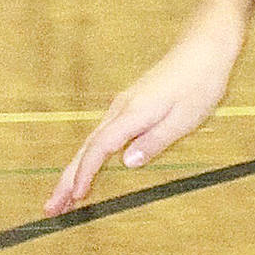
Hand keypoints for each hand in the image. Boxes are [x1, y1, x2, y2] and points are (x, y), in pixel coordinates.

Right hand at [44, 20, 241, 213]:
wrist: (204, 47)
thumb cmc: (200, 82)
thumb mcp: (185, 118)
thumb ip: (156, 141)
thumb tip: (126, 162)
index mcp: (133, 113)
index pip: (99, 149)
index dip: (85, 174)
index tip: (75, 197)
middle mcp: (121, 109)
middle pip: (86, 148)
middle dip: (67, 179)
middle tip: (51, 207)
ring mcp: (124, 105)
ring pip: (92, 142)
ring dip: (75, 170)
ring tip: (64, 196)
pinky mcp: (131, 104)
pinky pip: (103, 135)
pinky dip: (91, 155)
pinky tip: (88, 168)